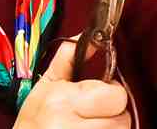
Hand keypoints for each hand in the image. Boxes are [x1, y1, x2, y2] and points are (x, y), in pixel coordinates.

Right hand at [14, 40, 130, 128]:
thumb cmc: (34, 121)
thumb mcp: (46, 85)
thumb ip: (68, 56)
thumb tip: (89, 36)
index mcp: (64, 100)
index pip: (117, 96)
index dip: (111, 93)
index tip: (99, 95)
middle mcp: (73, 125)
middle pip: (122, 118)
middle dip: (112, 114)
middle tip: (93, 114)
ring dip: (110, 127)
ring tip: (89, 125)